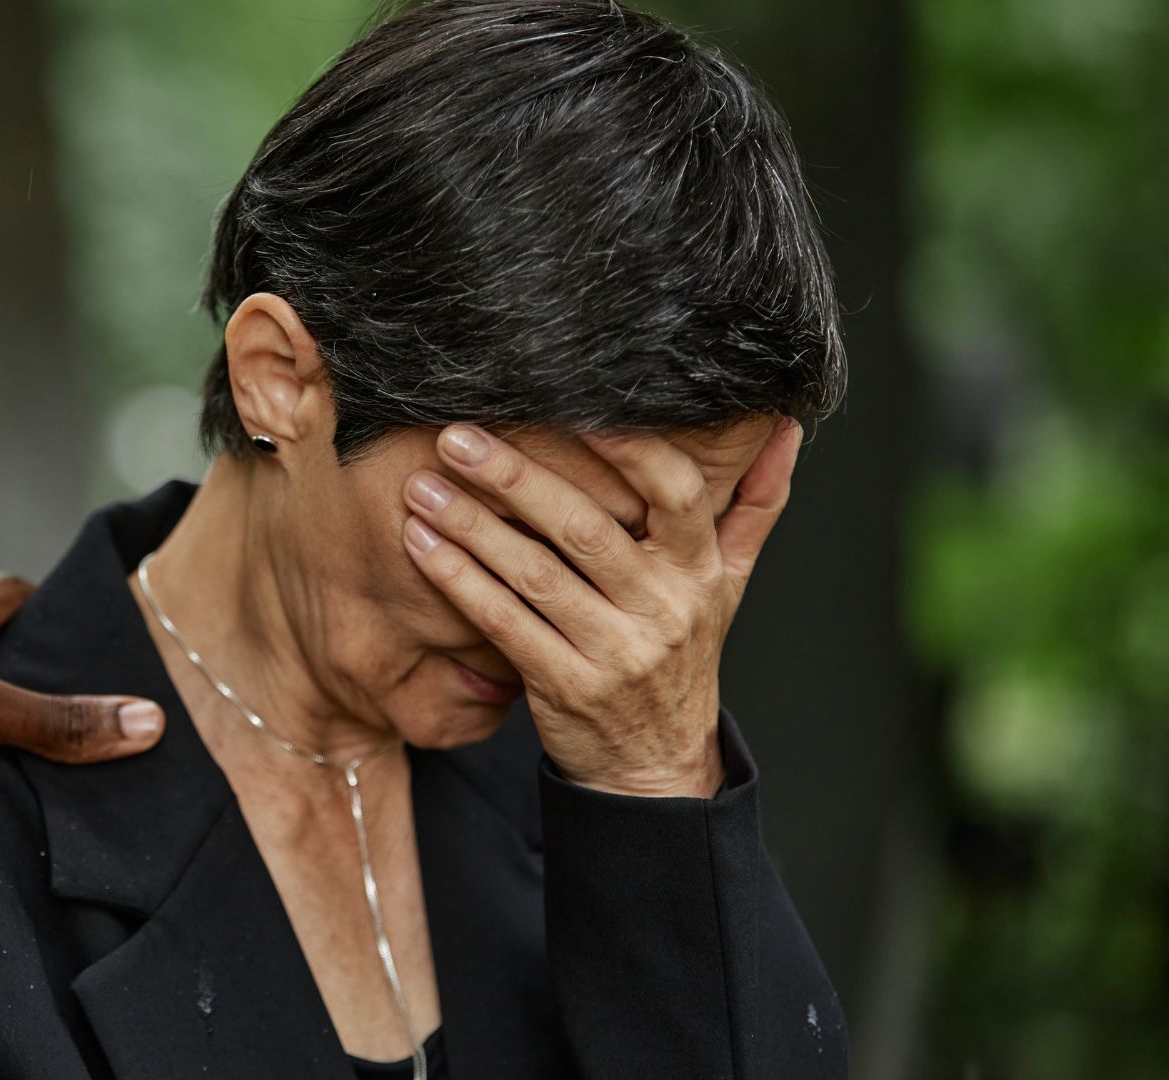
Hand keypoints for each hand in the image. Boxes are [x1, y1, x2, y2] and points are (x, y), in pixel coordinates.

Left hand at [401, 421, 801, 797]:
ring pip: (534, 573)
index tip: (569, 401)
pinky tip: (420, 544)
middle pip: (584, 528)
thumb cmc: (682, 654)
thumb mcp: (728, 584)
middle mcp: (662, 607)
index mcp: (699, 570)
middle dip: (515, 477)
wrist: (656, 764)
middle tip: (456, 436)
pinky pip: (503, 622)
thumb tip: (789, 429)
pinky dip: (458, 579)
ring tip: (420, 486)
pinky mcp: (565, 686)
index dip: (628, 447)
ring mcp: (614, 651)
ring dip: (470, 525)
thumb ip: (754, 505)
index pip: (674, 493)